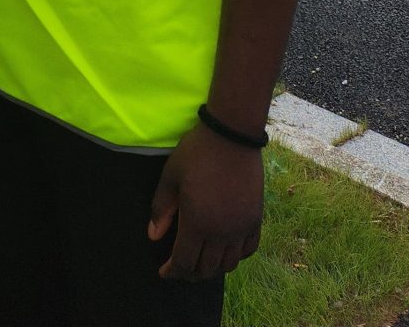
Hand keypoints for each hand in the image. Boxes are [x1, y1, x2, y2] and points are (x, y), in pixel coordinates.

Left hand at [147, 124, 263, 281]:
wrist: (232, 136)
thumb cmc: (197, 153)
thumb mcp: (171, 177)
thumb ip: (161, 209)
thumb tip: (153, 236)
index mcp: (197, 223)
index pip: (184, 262)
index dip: (173, 272)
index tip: (164, 272)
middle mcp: (222, 232)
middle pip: (207, 268)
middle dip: (190, 273)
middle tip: (180, 268)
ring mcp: (241, 227)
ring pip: (228, 264)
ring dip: (213, 268)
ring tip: (201, 262)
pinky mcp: (255, 219)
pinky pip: (249, 250)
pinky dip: (236, 256)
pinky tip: (226, 250)